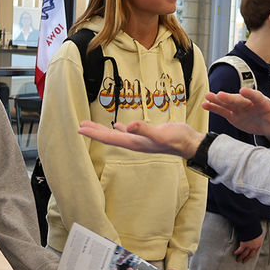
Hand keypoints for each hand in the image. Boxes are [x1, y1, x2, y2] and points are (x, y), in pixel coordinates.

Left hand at [78, 120, 202, 158]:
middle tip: (80, 126)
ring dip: (104, 131)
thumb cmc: (177, 139)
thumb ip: (145, 130)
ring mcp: (140, 140)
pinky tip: (117, 126)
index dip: (95, 134)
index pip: (110, 139)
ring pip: (117, 136)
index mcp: (135, 143)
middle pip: (110, 138)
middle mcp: (134, 143)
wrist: (189, 144)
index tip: (81, 129)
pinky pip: (128, 133)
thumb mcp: (161, 135)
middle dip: (95, 132)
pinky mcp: (146, 136)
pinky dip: (120, 129)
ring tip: (92, 126)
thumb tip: (128, 126)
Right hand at [203, 88, 269, 142]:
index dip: (251, 94)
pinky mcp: (234, 115)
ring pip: (229, 103)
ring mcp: (241, 109)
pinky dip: (214, 108)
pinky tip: (205, 105)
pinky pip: (223, 111)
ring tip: (207, 97)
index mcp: (264, 104)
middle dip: (230, 97)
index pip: (258, 98)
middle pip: (240, 100)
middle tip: (220, 95)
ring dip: (218, 100)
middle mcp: (251, 103)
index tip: (244, 91)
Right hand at [233, 232, 263, 263]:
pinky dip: (237, 252)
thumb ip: (257, 237)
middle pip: (250, 255)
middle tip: (244, 261)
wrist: (253, 227)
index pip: (255, 252)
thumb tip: (255, 236)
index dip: (251, 255)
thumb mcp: (258, 234)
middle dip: (246, 259)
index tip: (249, 257)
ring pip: (244, 254)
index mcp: (258, 244)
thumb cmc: (256, 229)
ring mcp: (249, 246)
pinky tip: (234, 254)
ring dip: (241, 257)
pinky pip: (240, 250)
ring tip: (238, 260)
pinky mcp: (244, 245)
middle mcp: (254, 247)